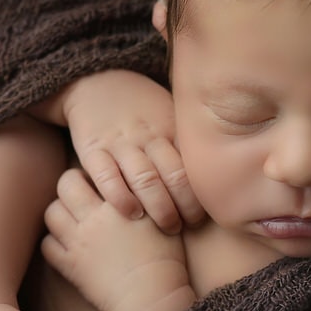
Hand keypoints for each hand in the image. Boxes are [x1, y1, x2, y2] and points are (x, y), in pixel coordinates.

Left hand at [42, 168, 196, 310]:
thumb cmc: (166, 258)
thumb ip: (148, 197)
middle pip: (66, 184)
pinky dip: (54, 243)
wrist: (153, 296)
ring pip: (51, 213)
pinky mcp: (71, 266)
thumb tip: (140, 182)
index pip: (96, 169)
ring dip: (59, 212)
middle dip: (71, 185)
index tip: (103, 178)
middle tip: (81, 194)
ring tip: (72, 218)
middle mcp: (93, 218)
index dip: (97, 171)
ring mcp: (79, 242)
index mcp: (118, 202)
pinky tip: (67, 246)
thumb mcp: (163, 219)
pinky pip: (48, 246)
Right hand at [57, 70, 204, 233]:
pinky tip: (130, 214)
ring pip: (145, 179)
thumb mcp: (170, 115)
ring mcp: (121, 143)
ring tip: (167, 227)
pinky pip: (107, 176)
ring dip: (159, 208)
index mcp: (171, 129)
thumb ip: (187, 142)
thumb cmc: (141, 108)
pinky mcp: (93, 149)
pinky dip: (120, 198)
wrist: (97, 82)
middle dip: (185, 207)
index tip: (203, 215)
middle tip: (187, 226)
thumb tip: (217, 175)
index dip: (201, 195)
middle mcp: (149, 136)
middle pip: (174, 176)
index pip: (193, 165)